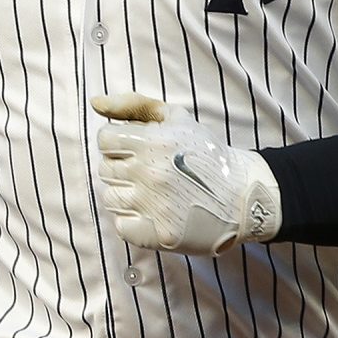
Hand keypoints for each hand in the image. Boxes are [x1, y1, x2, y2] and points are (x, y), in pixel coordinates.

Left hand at [92, 93, 281, 254]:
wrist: (242, 196)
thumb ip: (133, 104)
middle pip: (105, 169)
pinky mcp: (158, 234)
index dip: (118, 143)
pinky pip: (122, 225)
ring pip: (110, 198)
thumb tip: (95, 103)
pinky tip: (152, 211)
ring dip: (126, 193)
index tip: (135, 149)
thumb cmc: (205, 152)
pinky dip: (132, 219)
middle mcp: (149, 174)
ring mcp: (152, 206)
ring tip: (150, 192)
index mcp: (151, 144)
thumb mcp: (175, 117)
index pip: (105, 141)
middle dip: (122, 167)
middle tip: (148, 171)